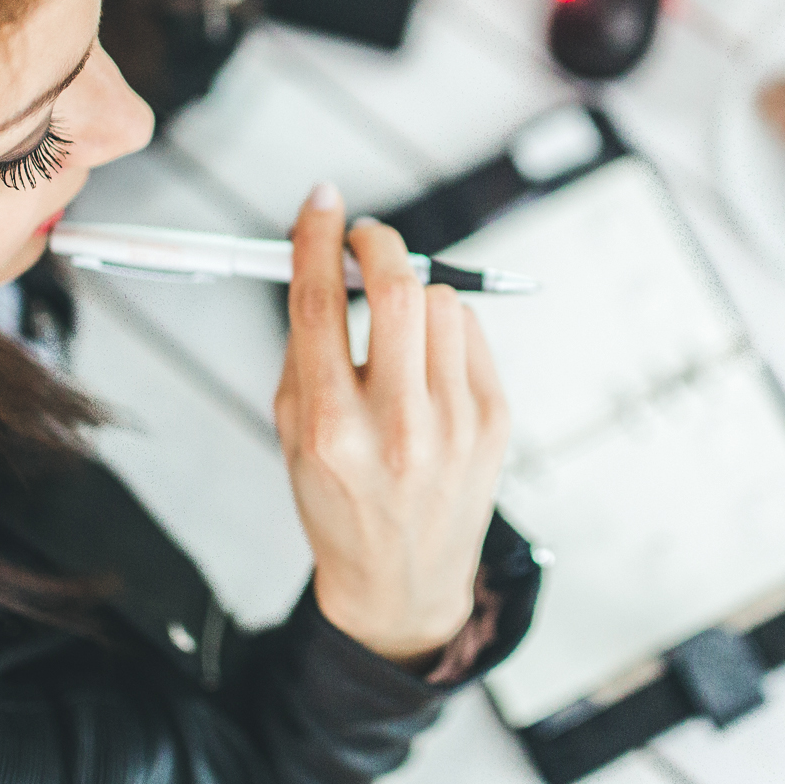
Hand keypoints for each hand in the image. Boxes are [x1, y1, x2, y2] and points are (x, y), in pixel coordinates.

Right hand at [273, 183, 510, 664]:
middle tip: (364, 237)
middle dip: (378, 243)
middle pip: (396, 288)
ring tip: (397, 326)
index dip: (317, 238)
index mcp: (328, 427)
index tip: (321, 202)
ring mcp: (453, 424)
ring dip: (414, 294)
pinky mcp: (494, 422)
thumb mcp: (290, 434)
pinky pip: (472, 334)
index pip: (319, 303)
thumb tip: (323, 260)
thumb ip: (304, 348)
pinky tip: (428, 362)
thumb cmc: (340, 501)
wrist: (401, 581)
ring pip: (442, 302)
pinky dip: (446, 329)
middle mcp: (394, 425)